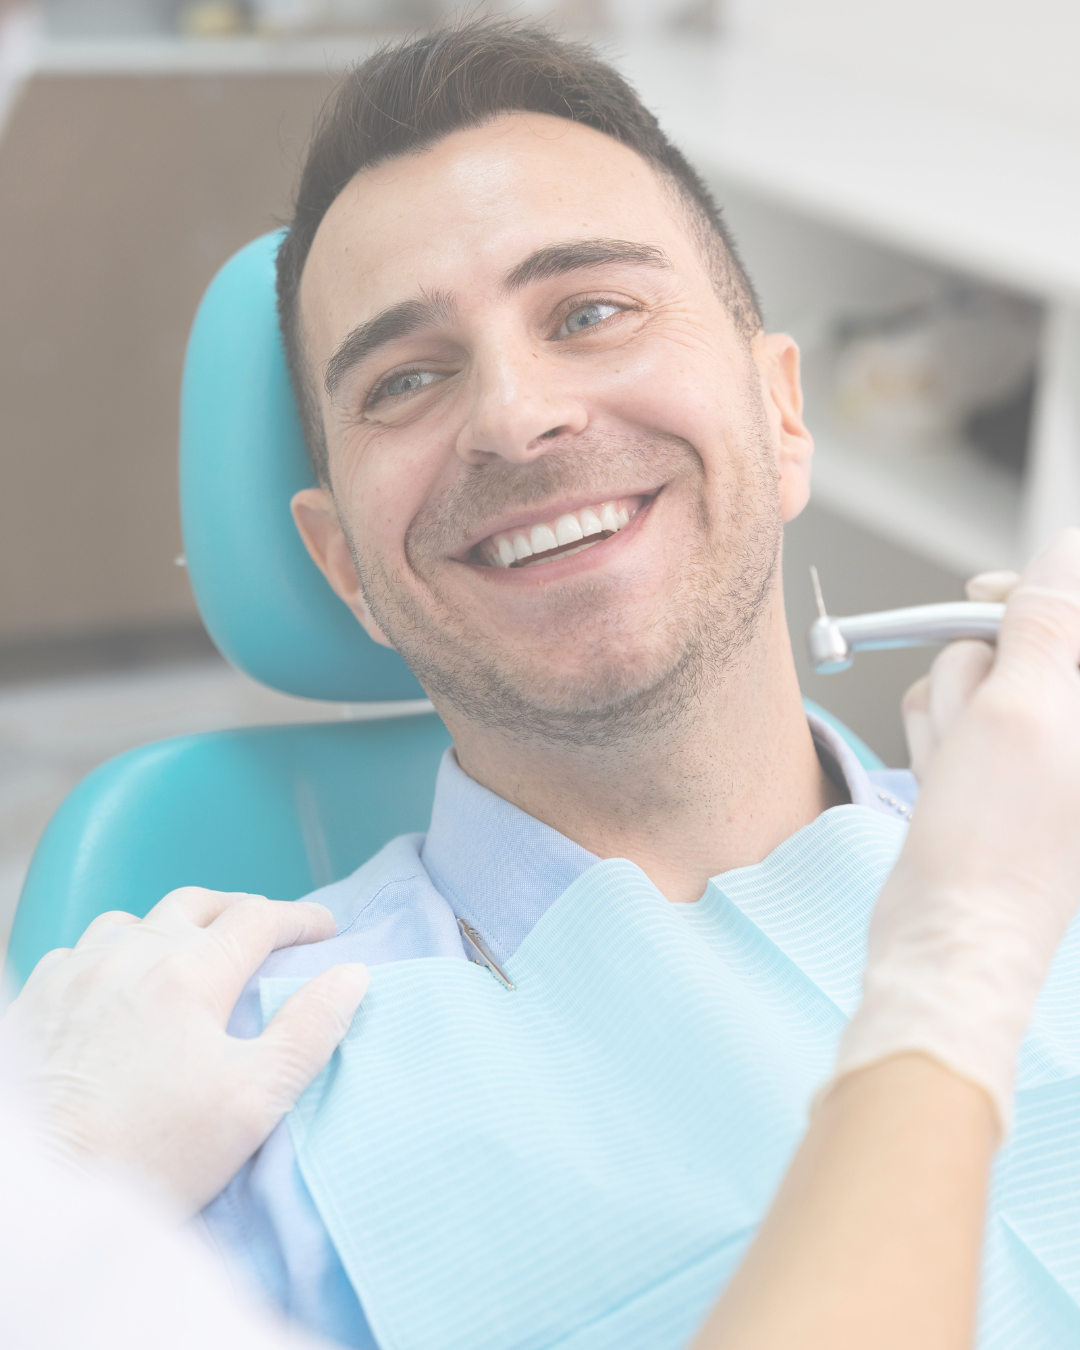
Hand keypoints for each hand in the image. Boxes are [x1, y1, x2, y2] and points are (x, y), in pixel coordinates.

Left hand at [0, 888, 367, 1214]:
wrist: (41, 1189)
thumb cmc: (150, 1155)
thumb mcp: (253, 1101)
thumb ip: (308, 1031)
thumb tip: (351, 975)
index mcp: (190, 973)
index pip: (259, 917)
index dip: (301, 918)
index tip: (325, 929)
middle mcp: (130, 955)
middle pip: (197, 902)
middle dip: (241, 910)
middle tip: (267, 934)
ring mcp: (73, 973)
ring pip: (134, 920)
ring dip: (173, 927)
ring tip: (191, 956)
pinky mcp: (33, 1000)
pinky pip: (79, 950)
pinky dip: (113, 954)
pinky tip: (119, 987)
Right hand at [838, 530, 1079, 1130]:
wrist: (949, 939)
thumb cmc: (995, 842)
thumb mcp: (1019, 711)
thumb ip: (1045, 621)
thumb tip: (1064, 549)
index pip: (1074, 612)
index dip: (1030, 595)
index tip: (983, 600)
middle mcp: (1077, 730)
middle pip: (1020, 643)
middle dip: (977, 678)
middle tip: (975, 735)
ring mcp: (1045, 754)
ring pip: (978, 681)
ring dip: (950, 716)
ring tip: (957, 773)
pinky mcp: (1005, 774)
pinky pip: (958, 720)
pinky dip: (940, 742)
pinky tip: (944, 785)